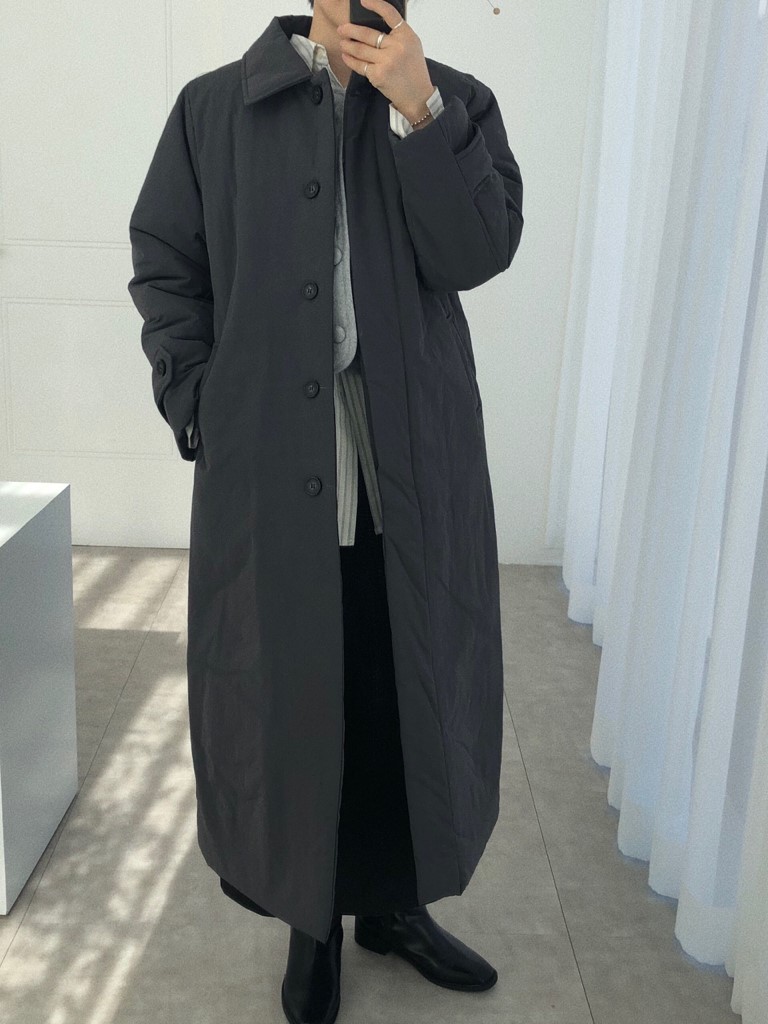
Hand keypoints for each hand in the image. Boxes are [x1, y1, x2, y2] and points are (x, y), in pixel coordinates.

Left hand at [337, 0, 434, 123]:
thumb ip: (397, 35)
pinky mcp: (378, 75)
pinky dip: (350, 60)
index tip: (363, 1)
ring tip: (342, 42)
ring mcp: (387, 61)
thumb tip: (375, 26)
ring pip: (361, 49)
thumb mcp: (412, 46)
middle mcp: (397, 46)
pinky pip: (359, 65)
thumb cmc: (414, 71)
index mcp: (407, 35)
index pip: (389, 14)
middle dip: (351, 30)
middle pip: (368, 33)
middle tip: (342, 29)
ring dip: (348, 45)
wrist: (418, 96)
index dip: (375, 4)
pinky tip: (346, 56)